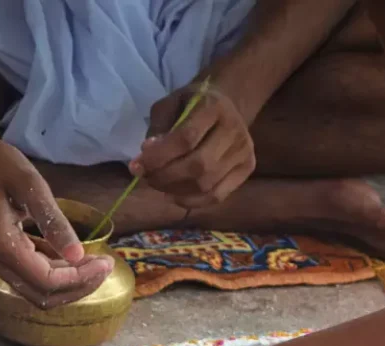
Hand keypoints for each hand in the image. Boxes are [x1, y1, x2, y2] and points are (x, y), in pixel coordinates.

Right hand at [0, 127, 112, 307]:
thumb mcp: (30, 185)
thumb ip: (54, 222)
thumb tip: (78, 256)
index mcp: (0, 245)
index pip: (46, 281)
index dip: (80, 278)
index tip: (105, 262)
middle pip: (43, 295)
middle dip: (79, 286)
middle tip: (106, 266)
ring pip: (38, 290)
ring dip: (70, 283)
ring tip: (97, 263)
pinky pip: (32, 277)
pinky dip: (57, 273)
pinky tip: (77, 257)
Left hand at [131, 83, 256, 208]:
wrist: (227, 104)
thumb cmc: (192, 105)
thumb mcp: (170, 104)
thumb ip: (158, 128)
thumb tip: (148, 155)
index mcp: (214, 106)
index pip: (186, 139)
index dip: (159, 157)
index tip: (137, 165)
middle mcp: (235, 130)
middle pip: (198, 166)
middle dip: (166, 177)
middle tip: (147, 178)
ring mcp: (244, 152)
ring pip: (206, 184)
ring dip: (176, 190)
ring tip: (159, 185)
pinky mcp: (248, 169)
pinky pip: (217, 196)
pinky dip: (192, 201)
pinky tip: (175, 195)